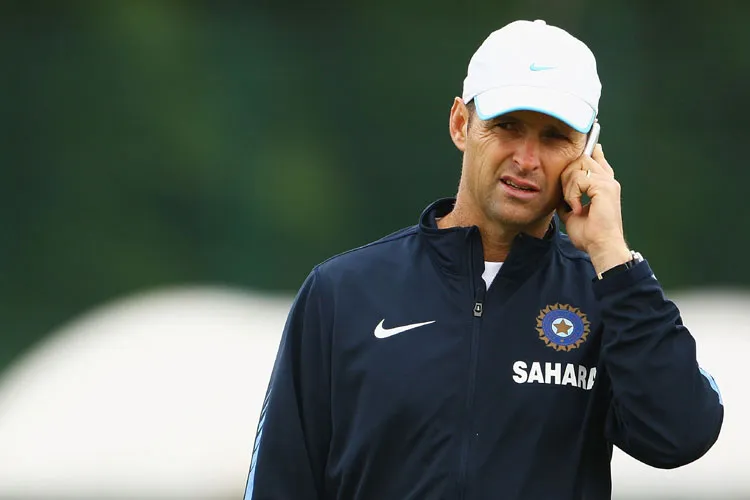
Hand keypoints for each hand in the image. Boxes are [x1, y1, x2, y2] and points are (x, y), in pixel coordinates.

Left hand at [556, 144, 631, 274]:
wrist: (601, 246)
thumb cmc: (590, 235)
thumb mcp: (573, 213)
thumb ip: (568, 199)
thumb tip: (559, 194)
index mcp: (603, 186)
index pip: (597, 159)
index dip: (591, 150)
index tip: (591, 141)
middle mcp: (608, 180)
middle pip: (582, 159)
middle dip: (567, 175)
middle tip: (568, 198)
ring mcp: (607, 182)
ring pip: (578, 167)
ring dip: (568, 186)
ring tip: (573, 205)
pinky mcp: (604, 187)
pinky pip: (578, 179)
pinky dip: (572, 194)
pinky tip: (577, 208)